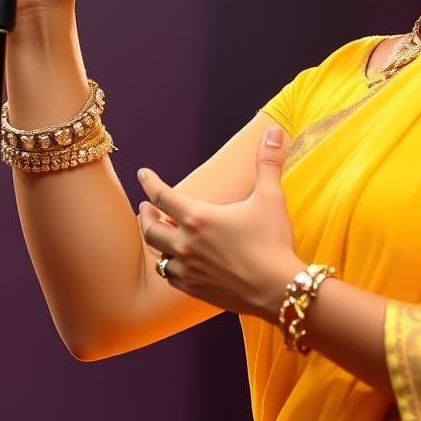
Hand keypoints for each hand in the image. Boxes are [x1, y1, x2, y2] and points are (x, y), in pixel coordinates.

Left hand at [137, 126, 300, 320]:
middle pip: (151, 229)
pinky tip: (174, 263)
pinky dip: (169, 266)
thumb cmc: (272, 242)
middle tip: (144, 207)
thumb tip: (275, 131)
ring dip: (156, 242)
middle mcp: (187, 244)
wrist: (277, 289)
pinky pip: (171, 277)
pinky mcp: (196, 289)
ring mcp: (189, 269)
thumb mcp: (270, 197)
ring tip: (158, 234)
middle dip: (145, 215)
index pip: (163, 196)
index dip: (150, 182)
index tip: (142, 174)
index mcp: (199, 218)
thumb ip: (268, 162)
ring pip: (159, 255)